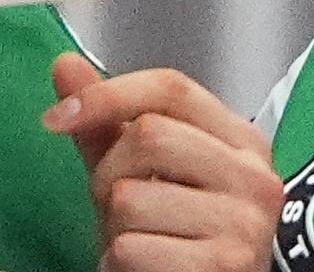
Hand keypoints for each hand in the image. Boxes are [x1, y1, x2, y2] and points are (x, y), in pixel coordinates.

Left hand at [44, 52, 281, 271]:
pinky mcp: (225, 268)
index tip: (57, 118)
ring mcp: (246, 226)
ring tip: (141, 240)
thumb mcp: (139, 171)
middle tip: (121, 208)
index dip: (107, 94)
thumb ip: (106, 121)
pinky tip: (146, 266)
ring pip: (130, 197)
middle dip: (109, 174)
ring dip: (114, 226)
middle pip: (148, 135)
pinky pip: (130, 248)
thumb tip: (67, 63)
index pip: (171, 88)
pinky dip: (119, 262)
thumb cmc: (172, 233)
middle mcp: (256, 179)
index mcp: (242, 143)